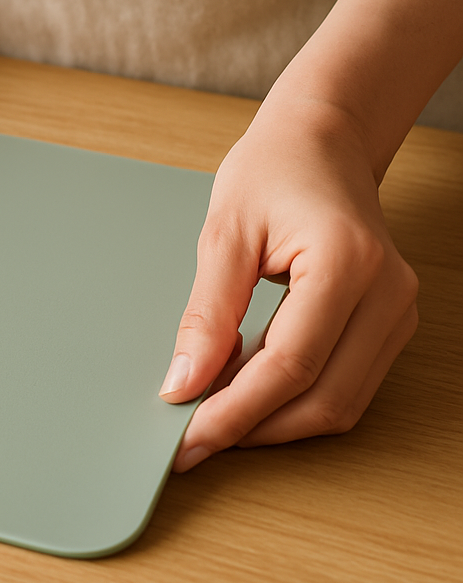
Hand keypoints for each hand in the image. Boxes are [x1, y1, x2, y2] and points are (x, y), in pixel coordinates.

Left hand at [159, 98, 418, 470]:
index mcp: (347, 263)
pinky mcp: (389, 321)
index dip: (235, 410)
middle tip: (195, 440)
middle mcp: (388, 293)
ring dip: (276, 422)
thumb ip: (207, 314)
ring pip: (341, 402)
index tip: (188, 436)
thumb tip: (184, 383)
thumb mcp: (223, 234)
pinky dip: (296, 400)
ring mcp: (398, 310)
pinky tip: (249, 393)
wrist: (319, 142)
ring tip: (215, 418)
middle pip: (324, 398)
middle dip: (255, 429)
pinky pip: (347, 383)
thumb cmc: (271, 171)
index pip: (290, 365)